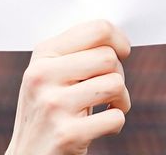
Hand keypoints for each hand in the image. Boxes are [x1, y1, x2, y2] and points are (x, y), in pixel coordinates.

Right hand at [6, 20, 130, 154]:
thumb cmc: (49, 111)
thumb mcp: (51, 74)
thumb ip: (76, 52)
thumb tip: (115, 37)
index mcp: (42, 55)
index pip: (98, 30)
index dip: (119, 40)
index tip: (122, 53)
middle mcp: (43, 76)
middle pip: (109, 57)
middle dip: (118, 74)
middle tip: (109, 89)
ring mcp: (53, 105)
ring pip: (115, 84)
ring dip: (121, 100)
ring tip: (107, 107)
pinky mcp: (66, 134)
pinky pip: (115, 117)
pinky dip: (115, 123)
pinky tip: (99, 127)